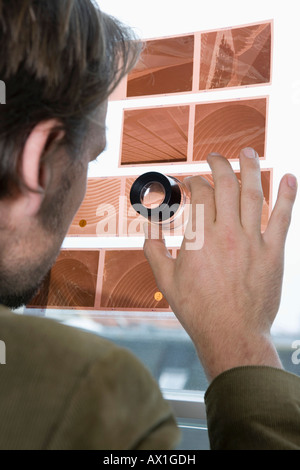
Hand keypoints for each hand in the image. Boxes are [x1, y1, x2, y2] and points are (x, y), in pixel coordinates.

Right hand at [144, 148, 297, 381]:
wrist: (231, 334)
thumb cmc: (197, 309)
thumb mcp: (166, 280)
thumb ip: (154, 250)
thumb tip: (148, 229)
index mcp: (200, 237)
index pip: (200, 194)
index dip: (194, 181)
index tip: (190, 182)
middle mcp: (227, 233)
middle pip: (226, 185)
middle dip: (219, 165)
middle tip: (214, 157)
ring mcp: (253, 241)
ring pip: (254, 193)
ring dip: (250, 168)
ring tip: (247, 152)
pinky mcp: (273, 253)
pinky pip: (283, 218)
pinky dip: (288, 195)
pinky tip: (290, 177)